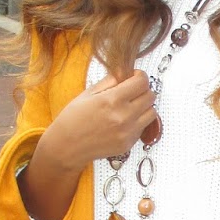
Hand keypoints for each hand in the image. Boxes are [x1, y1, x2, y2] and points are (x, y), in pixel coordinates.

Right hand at [38, 70, 156, 170]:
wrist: (66, 147)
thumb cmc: (72, 120)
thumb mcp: (88, 94)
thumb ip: (110, 81)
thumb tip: (125, 71)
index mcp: (112, 100)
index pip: (142, 82)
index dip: (139, 76)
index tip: (134, 77)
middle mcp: (123, 116)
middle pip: (151, 96)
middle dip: (143, 90)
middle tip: (132, 91)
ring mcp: (128, 132)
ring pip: (152, 112)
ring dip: (144, 106)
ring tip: (131, 106)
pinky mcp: (128, 143)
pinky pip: (143, 127)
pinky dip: (139, 121)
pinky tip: (124, 120)